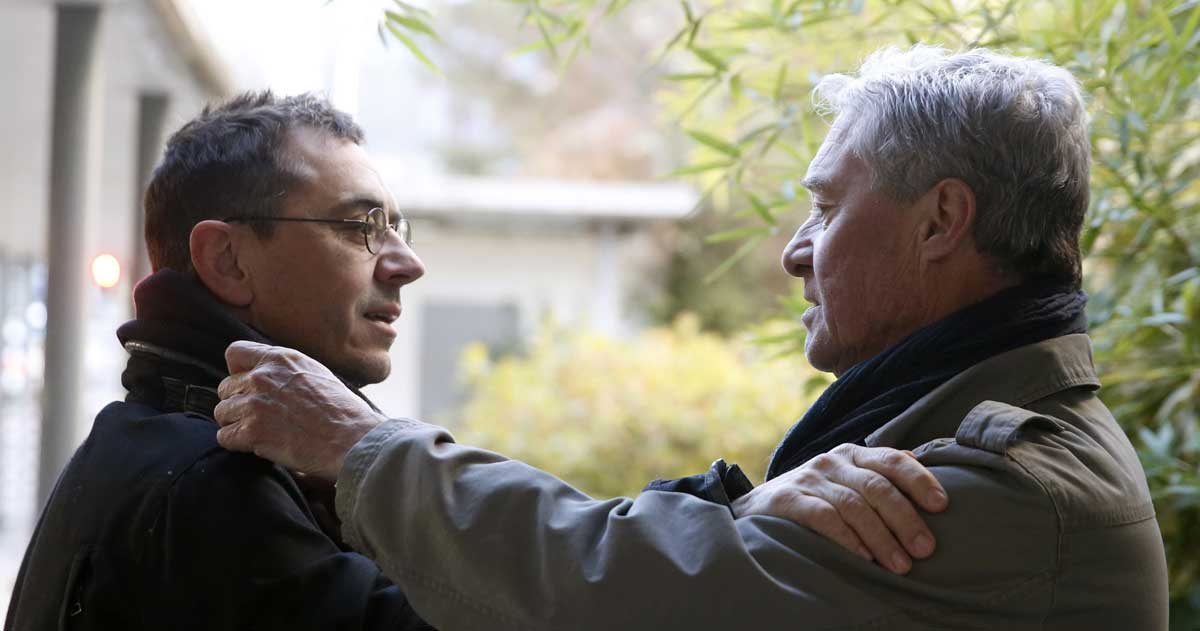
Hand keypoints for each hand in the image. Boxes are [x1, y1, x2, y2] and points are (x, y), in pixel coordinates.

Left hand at [213, 341, 385, 480]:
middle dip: (238, 403)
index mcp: (281, 358)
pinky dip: (238, 443)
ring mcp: (255, 403)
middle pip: (225, 387)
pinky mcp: (252, 431)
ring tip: (260, 433)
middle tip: (259, 417)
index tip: (248, 386)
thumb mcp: (317, 374)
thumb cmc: (343, 411)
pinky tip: (258, 445)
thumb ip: (287, 371)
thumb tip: (269, 376)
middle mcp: (263, 376)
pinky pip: (225, 436)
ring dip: (236, 424)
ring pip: (222, 412)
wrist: (353, 439)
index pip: (235, 353)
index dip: (237, 372)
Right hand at [730, 444, 946, 574]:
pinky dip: (847, 538)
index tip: (942, 505)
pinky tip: (863, 558)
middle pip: (877, 486)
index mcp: (852, 455)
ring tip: (900, 565)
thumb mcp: (846, 481)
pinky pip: (824, 517)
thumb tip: (920, 463)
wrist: (755, 509)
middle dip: (905, 519)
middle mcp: (832, 462)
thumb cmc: (813, 499)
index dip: (919, 480)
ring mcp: (809, 479)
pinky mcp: (788, 499)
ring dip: (881, 537)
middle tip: (926, 549)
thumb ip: (877, 473)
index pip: (892, 460)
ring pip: (854, 505)